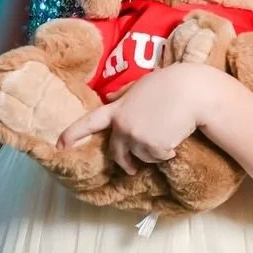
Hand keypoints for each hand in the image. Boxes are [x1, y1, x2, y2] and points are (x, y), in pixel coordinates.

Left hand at [58, 62, 215, 173]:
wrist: (192, 91)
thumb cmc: (172, 83)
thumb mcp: (142, 85)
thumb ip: (124, 95)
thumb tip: (108, 99)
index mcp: (117, 109)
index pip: (89, 123)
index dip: (72, 135)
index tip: (59, 146)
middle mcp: (123, 126)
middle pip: (118, 152)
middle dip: (125, 163)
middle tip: (132, 169)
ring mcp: (137, 137)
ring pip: (143, 157)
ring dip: (155, 152)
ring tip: (169, 134)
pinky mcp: (154, 147)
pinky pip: (159, 158)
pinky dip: (168, 152)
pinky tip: (176, 137)